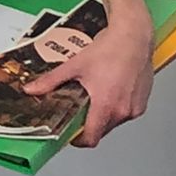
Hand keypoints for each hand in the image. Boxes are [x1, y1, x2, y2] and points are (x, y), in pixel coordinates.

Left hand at [26, 13, 153, 148]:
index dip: (78, 140)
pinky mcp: (143, 102)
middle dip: (89, 123)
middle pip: (102, 130)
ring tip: (96, 94)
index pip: (91, 138)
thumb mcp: (75, 65)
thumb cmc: (110, 48)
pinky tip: (110, 89)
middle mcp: (123, 111)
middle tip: (80, 108)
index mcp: (106, 105)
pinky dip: (117, 106)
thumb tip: (33, 89)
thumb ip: (51, 81)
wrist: (134, 35)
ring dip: (104, 114)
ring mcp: (135, 107)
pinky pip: (127, 112)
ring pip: (115, 121)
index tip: (71, 135)